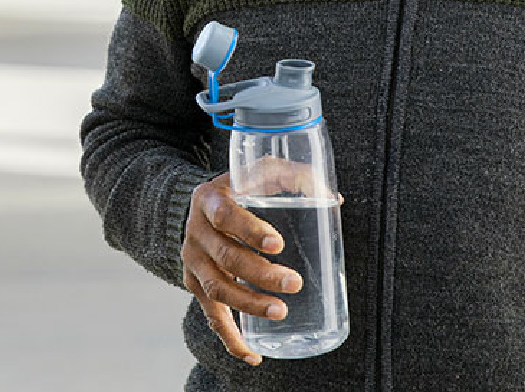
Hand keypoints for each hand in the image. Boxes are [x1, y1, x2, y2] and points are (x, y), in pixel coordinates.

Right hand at [180, 173, 302, 365]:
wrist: (198, 205)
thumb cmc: (239, 188)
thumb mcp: (260, 171)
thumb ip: (295, 176)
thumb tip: (332, 199)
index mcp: (209, 199)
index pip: (225, 216)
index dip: (249, 231)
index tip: (278, 245)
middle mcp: (195, 231)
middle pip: (225, 258)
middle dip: (261, 275)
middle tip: (294, 283)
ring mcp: (192, 261)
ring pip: (217, 289)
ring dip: (249, 304)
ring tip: (281, 312)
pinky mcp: (194, 284)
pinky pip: (211, 316)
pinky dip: (230, 338)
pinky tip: (252, 354)